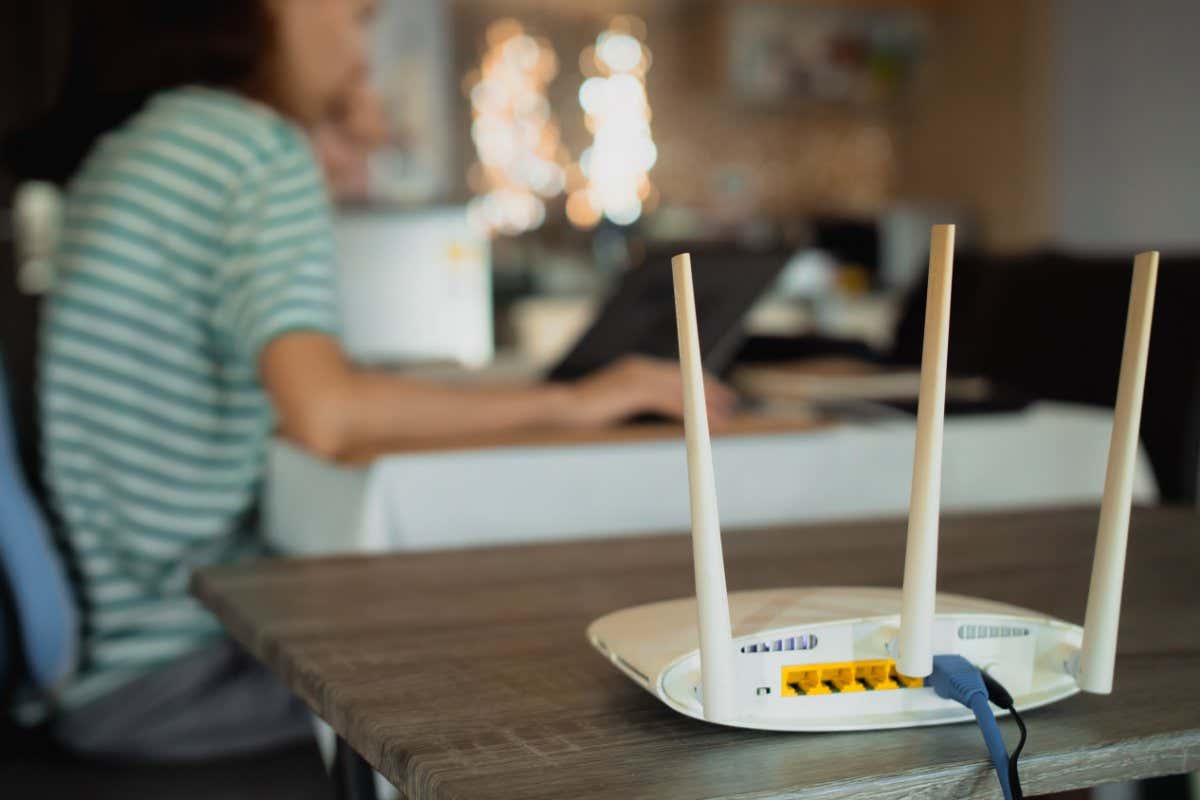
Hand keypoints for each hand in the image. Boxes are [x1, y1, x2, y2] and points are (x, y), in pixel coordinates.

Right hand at [554, 355, 737, 428]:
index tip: (713, 394)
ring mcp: (638, 377)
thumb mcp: (610, 403)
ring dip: (705, 404)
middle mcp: (640, 367)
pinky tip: (704, 424)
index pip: (674, 372)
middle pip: (684, 376)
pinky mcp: (636, 391)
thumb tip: (638, 411)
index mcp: (634, 367)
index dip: (696, 382)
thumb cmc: (578, 411)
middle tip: (730, 402)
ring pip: (682, 390)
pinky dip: (691, 413)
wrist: (559, 407)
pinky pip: (671, 402)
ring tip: (724, 416)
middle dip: (709, 389)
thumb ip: (628, 401)